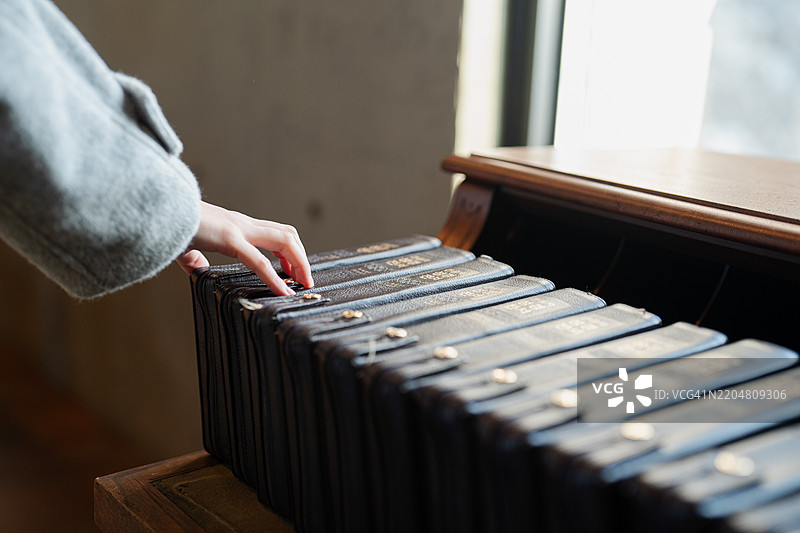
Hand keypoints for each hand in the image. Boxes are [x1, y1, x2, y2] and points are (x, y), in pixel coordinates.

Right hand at [176, 202, 313, 295]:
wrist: (155, 209)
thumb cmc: (168, 226)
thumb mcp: (186, 245)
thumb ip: (195, 257)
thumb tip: (197, 268)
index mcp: (235, 225)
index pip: (275, 233)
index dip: (290, 252)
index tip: (293, 272)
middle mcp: (242, 224)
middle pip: (287, 234)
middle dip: (302, 258)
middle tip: (306, 280)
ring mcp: (238, 229)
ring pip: (284, 240)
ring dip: (298, 262)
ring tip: (301, 284)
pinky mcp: (229, 239)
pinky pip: (260, 261)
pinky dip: (275, 278)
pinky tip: (282, 292)